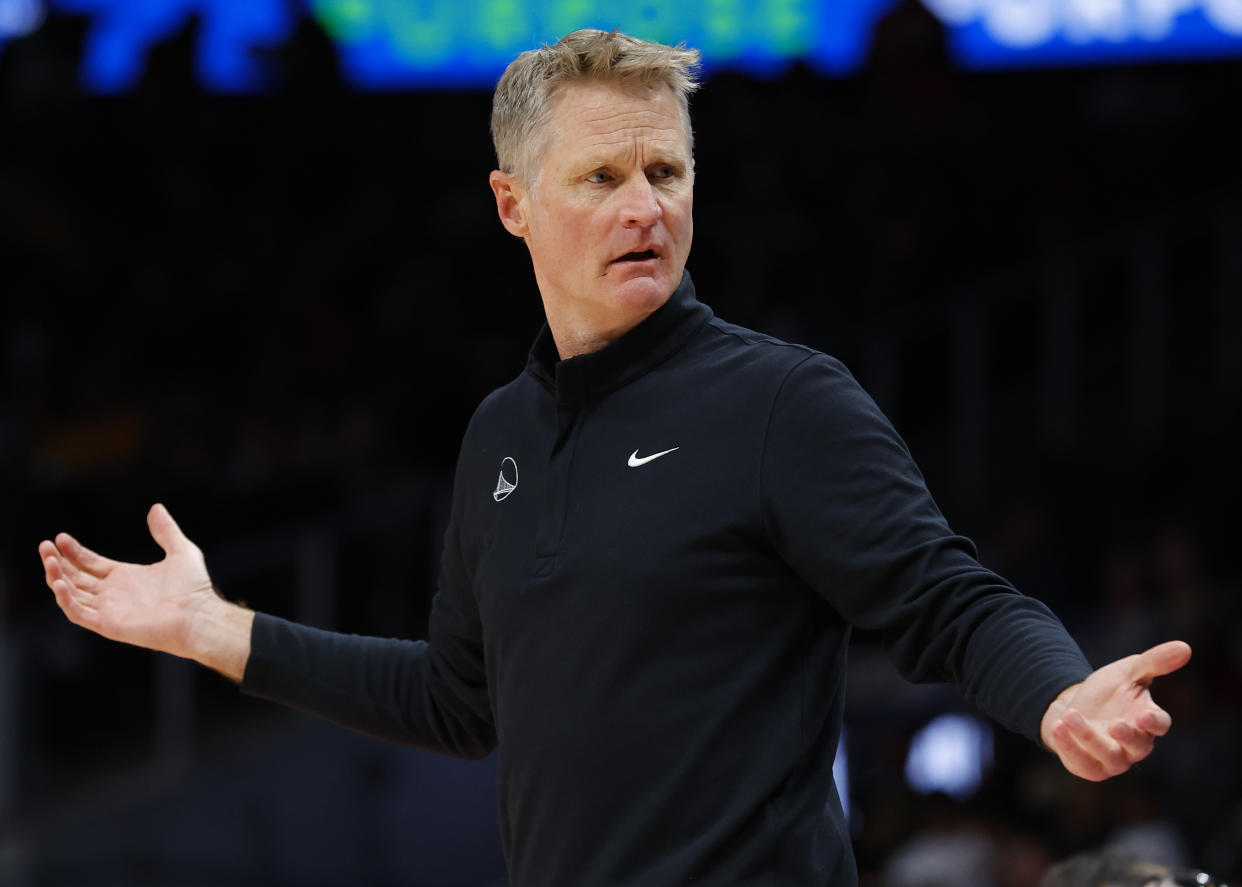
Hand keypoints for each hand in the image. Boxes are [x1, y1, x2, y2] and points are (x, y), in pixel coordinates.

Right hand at [39, 504, 222, 661]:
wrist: (198, 615)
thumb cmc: (194, 588)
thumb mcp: (181, 551)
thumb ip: (166, 530)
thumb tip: (156, 507)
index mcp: (125, 577)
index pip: (90, 564)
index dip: (74, 552)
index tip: (60, 538)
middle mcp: (113, 594)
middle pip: (76, 577)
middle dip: (58, 562)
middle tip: (45, 546)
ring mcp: (109, 610)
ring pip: (72, 594)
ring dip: (57, 578)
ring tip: (49, 560)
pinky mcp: (108, 625)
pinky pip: (79, 614)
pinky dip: (66, 600)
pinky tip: (59, 583)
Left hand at [1040, 640, 1191, 780]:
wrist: (1073, 707)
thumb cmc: (1108, 692)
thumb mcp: (1127, 672)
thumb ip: (1154, 662)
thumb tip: (1185, 647)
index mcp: (1147, 720)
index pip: (1159, 724)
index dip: (1154, 722)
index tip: (1146, 715)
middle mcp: (1135, 745)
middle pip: (1139, 747)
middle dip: (1128, 737)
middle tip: (1116, 724)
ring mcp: (1113, 759)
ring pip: (1108, 755)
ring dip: (1089, 736)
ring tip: (1070, 715)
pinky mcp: (1089, 767)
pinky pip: (1081, 762)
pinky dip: (1069, 746)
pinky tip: (1058, 727)